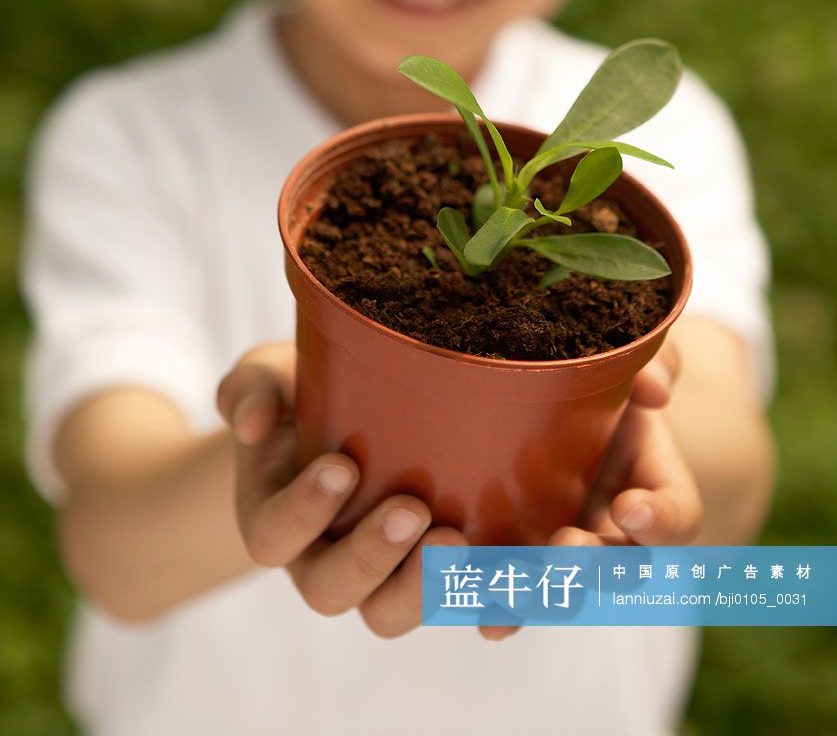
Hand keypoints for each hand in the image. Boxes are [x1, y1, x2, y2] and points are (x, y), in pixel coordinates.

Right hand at [216, 341, 473, 639]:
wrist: (350, 412)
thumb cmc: (303, 393)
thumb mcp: (268, 376)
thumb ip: (251, 389)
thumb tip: (253, 423)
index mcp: (276, 519)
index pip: (274, 536)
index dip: (304, 511)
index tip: (340, 467)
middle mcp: (322, 560)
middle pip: (333, 591)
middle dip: (372, 555)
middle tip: (410, 508)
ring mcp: (378, 576)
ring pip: (391, 613)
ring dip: (426, 586)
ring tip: (459, 540)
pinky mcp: (434, 577)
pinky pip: (459, 607)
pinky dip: (492, 604)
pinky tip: (529, 580)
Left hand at [481, 338, 702, 641]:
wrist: (563, 397)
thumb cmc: (610, 378)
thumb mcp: (637, 359)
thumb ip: (655, 365)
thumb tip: (651, 387)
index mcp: (656, 485)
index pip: (677, 515)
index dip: (660, 520)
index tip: (631, 508)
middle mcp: (619, 532)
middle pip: (621, 570)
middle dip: (596, 565)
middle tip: (568, 546)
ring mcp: (573, 550)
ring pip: (568, 592)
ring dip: (543, 597)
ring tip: (510, 597)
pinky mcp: (525, 556)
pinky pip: (518, 593)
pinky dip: (502, 609)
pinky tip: (482, 618)